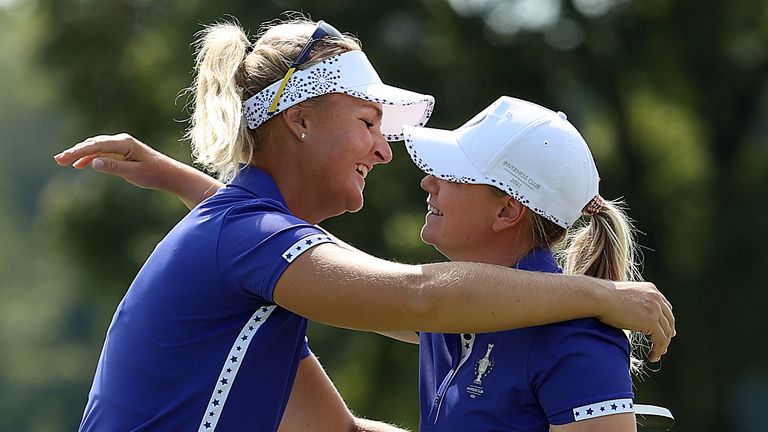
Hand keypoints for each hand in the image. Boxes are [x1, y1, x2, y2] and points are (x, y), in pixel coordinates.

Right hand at [53, 133, 174, 190]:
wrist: (170, 174)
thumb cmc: (154, 174)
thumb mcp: (134, 173)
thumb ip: (113, 167)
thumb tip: (93, 162)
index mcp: (125, 143)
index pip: (96, 145)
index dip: (78, 152)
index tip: (64, 158)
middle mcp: (122, 141)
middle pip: (93, 144)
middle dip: (75, 151)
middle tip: (58, 160)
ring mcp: (122, 146)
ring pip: (96, 147)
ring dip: (80, 153)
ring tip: (63, 161)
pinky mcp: (123, 152)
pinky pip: (103, 152)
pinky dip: (90, 157)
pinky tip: (80, 165)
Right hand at [598, 281, 674, 362]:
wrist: (598, 297)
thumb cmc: (602, 298)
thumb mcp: (623, 297)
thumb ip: (632, 303)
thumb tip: (629, 313)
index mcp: (650, 289)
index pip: (665, 307)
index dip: (667, 321)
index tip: (667, 333)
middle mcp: (656, 297)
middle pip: (669, 320)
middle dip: (667, 335)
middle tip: (662, 348)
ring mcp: (655, 309)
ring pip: (666, 332)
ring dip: (662, 346)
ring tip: (655, 356)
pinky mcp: (651, 321)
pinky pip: (660, 340)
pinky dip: (658, 350)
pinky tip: (652, 357)